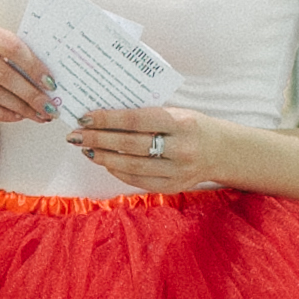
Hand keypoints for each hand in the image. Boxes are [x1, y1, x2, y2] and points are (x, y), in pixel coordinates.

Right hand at [0, 17, 53, 125]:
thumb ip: (20, 56)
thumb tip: (51, 80)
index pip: (11, 46)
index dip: (34, 66)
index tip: (51, 83)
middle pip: (3, 73)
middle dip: (30, 93)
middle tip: (49, 106)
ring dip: (20, 107)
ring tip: (38, 114)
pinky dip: (3, 114)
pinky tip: (18, 116)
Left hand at [71, 106, 211, 191]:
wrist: (222, 151)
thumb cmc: (193, 126)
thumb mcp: (177, 112)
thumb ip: (148, 115)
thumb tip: (107, 115)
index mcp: (182, 123)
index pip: (137, 120)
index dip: (109, 119)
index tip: (86, 117)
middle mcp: (181, 148)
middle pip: (130, 145)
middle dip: (98, 139)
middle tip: (76, 135)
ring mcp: (177, 171)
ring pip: (132, 166)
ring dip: (103, 158)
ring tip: (85, 149)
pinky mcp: (173, 187)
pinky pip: (138, 181)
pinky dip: (118, 171)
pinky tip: (105, 162)